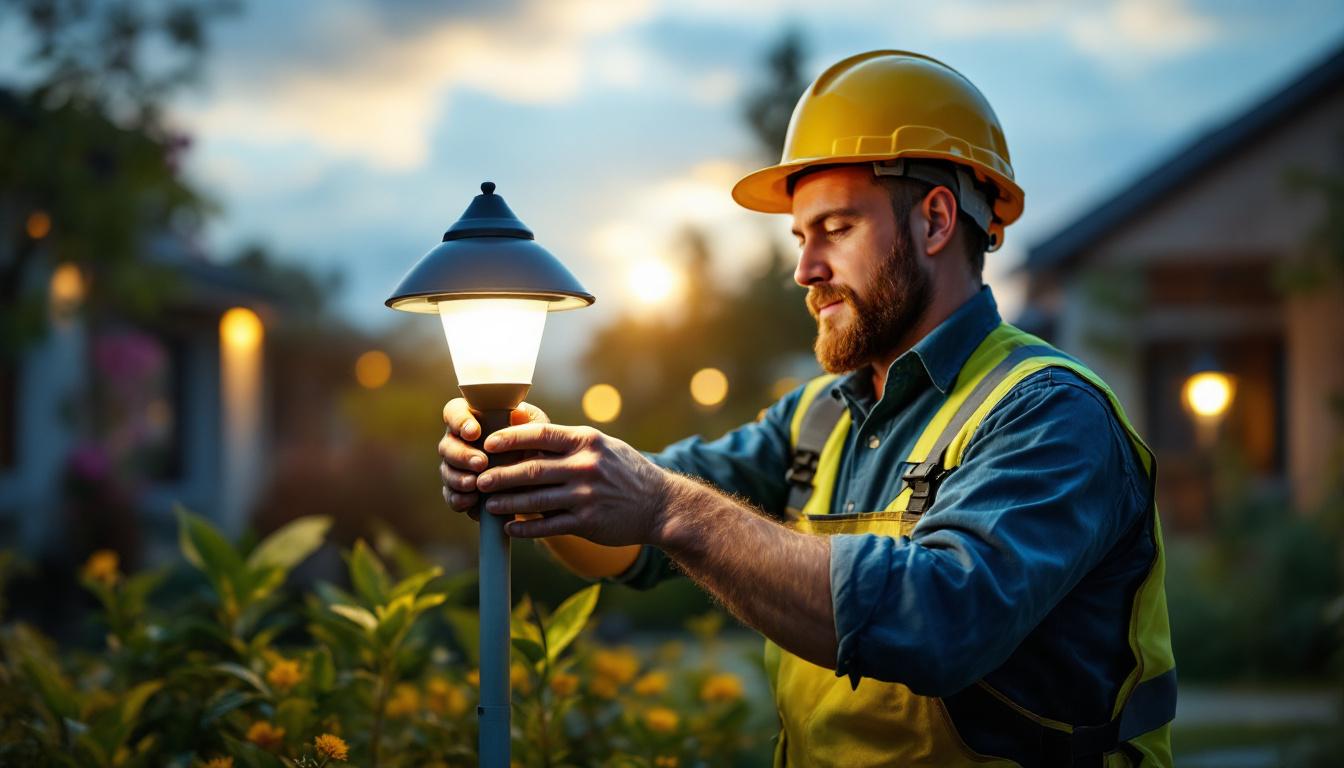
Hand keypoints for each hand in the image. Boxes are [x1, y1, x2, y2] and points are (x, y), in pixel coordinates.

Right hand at [438, 398, 548, 517]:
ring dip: (458, 478)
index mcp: (473, 418)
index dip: (459, 421)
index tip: (474, 432)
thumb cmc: (534, 444)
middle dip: (462, 455)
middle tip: (481, 463)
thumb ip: (527, 421)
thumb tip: (518, 413)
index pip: (454, 412)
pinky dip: (458, 499)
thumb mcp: (537, 429)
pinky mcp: (460, 491)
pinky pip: (450, 495)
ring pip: (446, 470)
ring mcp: (457, 467)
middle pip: (446, 445)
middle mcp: (460, 441)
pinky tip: (471, 500)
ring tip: (474, 483)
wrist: (539, 479)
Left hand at [474, 423, 671, 545]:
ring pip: (535, 500)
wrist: (660, 505)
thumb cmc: (625, 471)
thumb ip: (568, 441)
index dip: (510, 438)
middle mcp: (585, 466)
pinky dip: (526, 530)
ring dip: (507, 504)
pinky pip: (549, 526)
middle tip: (479, 479)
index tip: (488, 443)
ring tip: (488, 505)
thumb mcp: (602, 445)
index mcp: (586, 442)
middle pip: (531, 469)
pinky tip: (510, 530)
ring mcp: (586, 496)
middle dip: (500, 475)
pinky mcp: (588, 523)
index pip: (540, 434)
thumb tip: (527, 428)